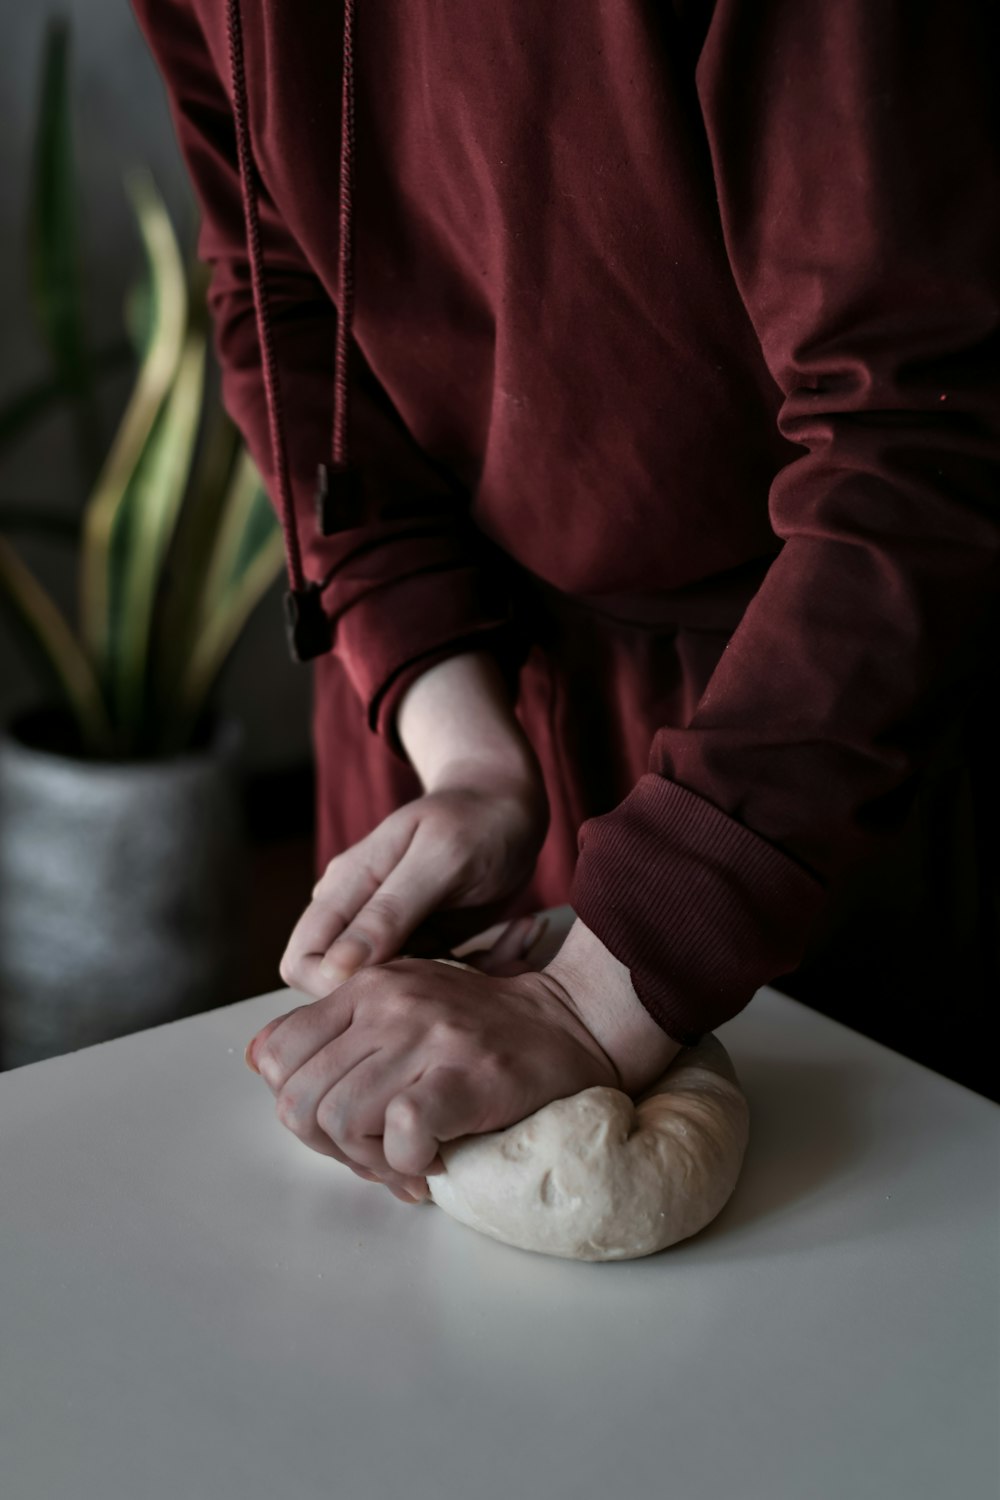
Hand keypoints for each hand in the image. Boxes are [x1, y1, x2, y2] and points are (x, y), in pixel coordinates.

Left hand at [244, 956, 620, 1202]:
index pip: (277, 1055)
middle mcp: (387, 1004)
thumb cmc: (480, 1029)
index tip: (342, 1125)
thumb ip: (333, 1030)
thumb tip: (259, 1062)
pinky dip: (408, 1164)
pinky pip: (401, 1133)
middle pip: (300, 1099)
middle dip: (328, 1147)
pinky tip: (434, 1160)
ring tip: (407, 1161)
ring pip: (340, 1120)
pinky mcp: (465, 1074)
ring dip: (369, 1161)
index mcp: (364, 987)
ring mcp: (426, 1036)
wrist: (570, 1025)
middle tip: (375, 1155)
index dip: (298, 1105)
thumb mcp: (398, 1004)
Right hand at [278, 769, 548, 1000]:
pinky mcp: (425, 941)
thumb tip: (335, 967)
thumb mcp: (441, 859)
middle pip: (345, 984)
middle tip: (463, 972)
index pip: (303, 962)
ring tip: (503, 951)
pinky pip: (435, 978)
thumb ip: (389, 911)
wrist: (508, 801)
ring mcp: (391, 930)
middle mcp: (359, 913)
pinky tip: (517, 935)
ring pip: (395, 988)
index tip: (401, 989)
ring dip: (448, 984)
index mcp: (347, 887)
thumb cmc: (477, 818)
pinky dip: (478, 969)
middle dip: (399, 994)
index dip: (336, 989)